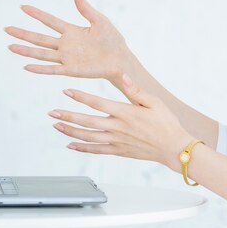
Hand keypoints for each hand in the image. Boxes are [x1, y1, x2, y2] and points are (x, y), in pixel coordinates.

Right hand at [4, 0, 132, 84]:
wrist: (121, 59)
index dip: (37, 14)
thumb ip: (86, 9)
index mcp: (71, 31)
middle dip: (23, 34)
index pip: (50, 21)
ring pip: (42, 53)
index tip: (23, 7)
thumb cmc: (112, 40)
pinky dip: (40, 68)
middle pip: (40, 38)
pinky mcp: (71, 69)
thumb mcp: (100, 20)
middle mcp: (65, 45)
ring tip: (10, 46)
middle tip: (7, 29)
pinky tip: (26, 66)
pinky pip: (53, 69)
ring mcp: (67, 58)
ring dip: (26, 50)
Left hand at [48, 73, 192, 170]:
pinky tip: (71, 144)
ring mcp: (117, 141)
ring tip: (57, 126)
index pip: (97, 103)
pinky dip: (82, 147)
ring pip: (88, 137)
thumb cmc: (167, 123)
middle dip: (67, 116)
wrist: (174, 147)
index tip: (66, 91)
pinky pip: (96, 150)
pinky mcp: (119, 151)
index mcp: (125, 112)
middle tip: (52, 113)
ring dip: (70, 131)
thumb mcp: (154, 102)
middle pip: (87, 121)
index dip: (80, 96)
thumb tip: (123, 76)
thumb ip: (136, 90)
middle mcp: (118, 127)